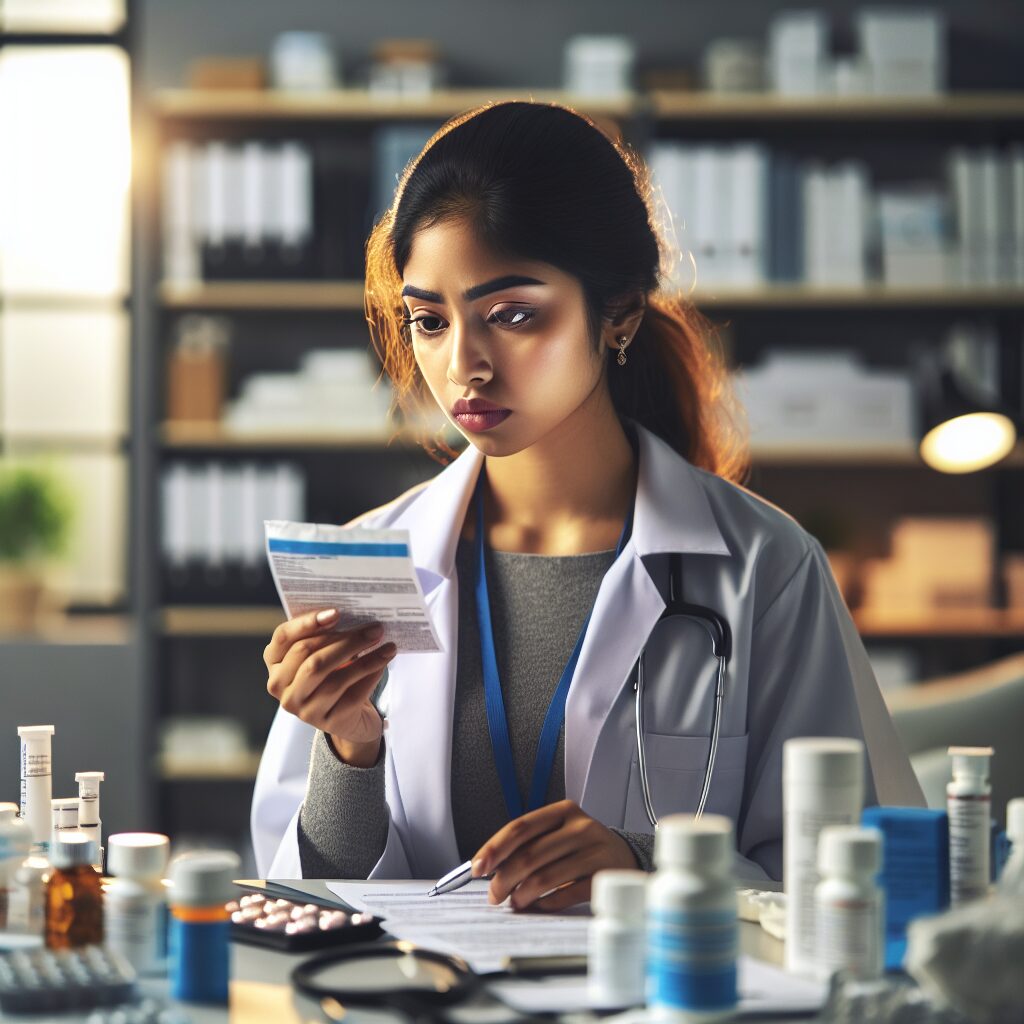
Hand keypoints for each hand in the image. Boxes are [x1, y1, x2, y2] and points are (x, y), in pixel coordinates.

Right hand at [264, 608, 396, 762]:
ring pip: (332, 678)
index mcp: (274, 662)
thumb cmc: (333, 673)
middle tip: (375, 628)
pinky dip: (369, 676)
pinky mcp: (327, 722)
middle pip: (310, 657)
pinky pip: (352, 695)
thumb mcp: (322, 652)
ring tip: (387, 646)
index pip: (283, 637)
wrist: (348, 716)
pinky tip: (383, 663)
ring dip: (364, 659)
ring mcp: (302, 709)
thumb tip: (355, 614)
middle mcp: (281, 688)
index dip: (307, 623)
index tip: (336, 613)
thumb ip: (327, 635)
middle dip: (346, 640)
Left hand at [471, 800, 638, 911]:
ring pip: (545, 876)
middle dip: (504, 878)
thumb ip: (530, 844)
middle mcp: (580, 827)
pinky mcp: (604, 876)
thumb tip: (490, 868)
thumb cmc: (581, 847)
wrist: (626, 858)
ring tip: (515, 902)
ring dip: (522, 894)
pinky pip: (566, 894)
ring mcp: (594, 851)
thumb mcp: (559, 834)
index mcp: (563, 811)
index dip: (495, 848)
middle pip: (530, 854)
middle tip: (494, 896)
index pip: (521, 827)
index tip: (478, 867)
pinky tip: (538, 906)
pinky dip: (546, 903)